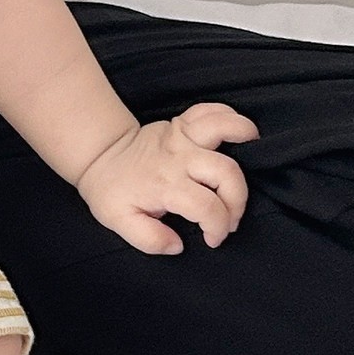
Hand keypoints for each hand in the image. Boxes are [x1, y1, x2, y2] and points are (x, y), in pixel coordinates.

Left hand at [75, 102, 259, 255]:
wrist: (100, 155)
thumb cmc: (112, 191)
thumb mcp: (119, 221)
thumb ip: (148, 239)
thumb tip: (178, 244)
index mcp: (164, 185)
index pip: (207, 207)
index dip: (218, 227)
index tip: (212, 239)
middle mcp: (177, 158)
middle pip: (227, 172)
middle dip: (238, 200)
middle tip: (230, 216)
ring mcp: (181, 136)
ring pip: (223, 127)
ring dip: (244, 138)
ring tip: (253, 157)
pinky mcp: (181, 123)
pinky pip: (210, 110)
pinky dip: (229, 115)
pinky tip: (238, 132)